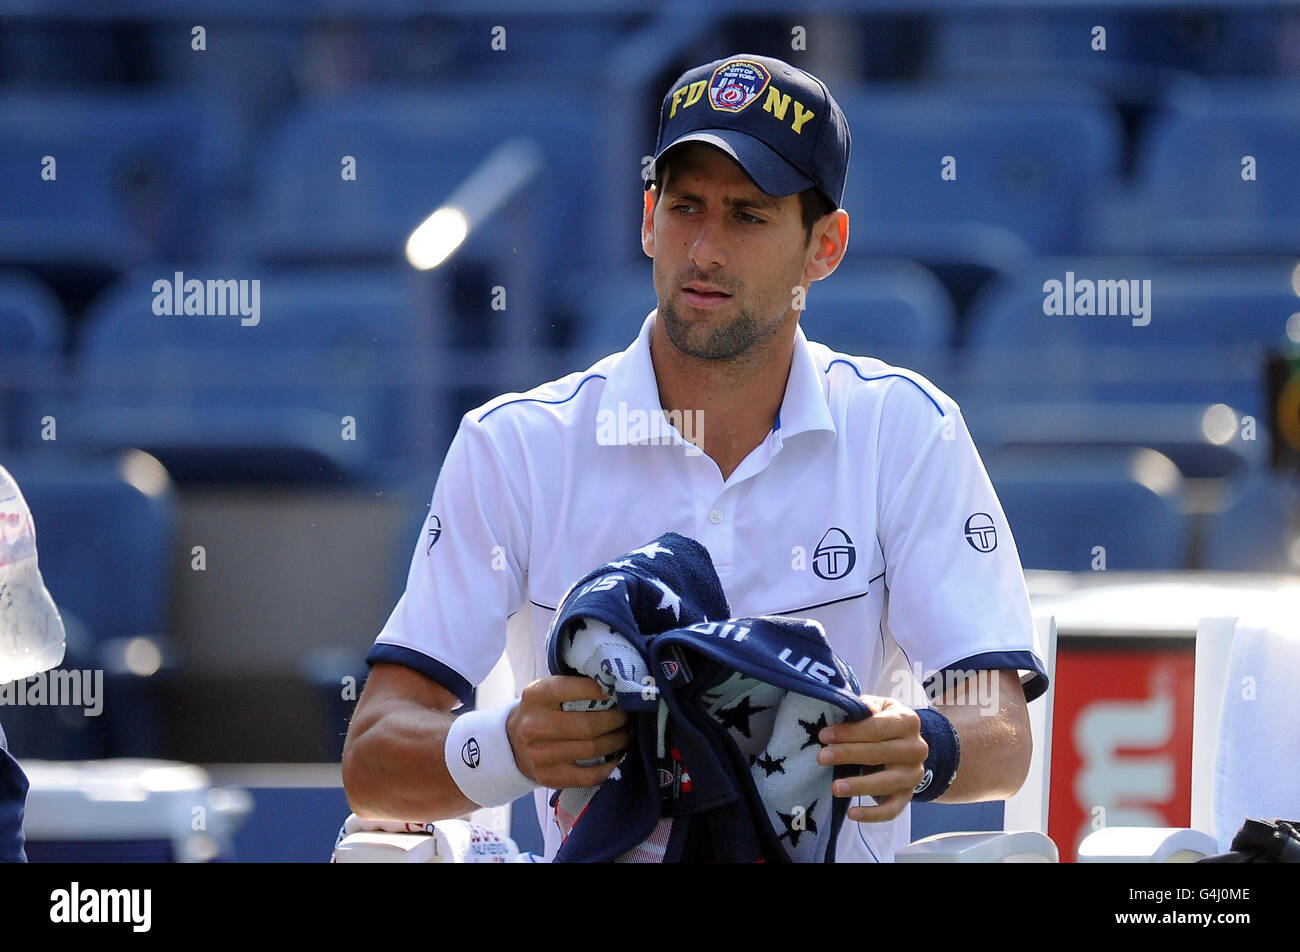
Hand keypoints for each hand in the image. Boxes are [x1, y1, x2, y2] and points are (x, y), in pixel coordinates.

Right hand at [505, 676, 631, 788]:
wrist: (512, 743)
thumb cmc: (542, 711)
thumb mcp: (548, 690)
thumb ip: (575, 685)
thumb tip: (616, 684)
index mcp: (536, 695)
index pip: (577, 689)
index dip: (606, 691)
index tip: (623, 692)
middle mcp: (534, 725)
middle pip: (589, 724)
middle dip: (618, 720)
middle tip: (630, 716)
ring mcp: (540, 754)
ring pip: (592, 749)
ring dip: (618, 741)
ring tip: (628, 733)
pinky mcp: (548, 777)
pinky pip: (589, 776)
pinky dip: (610, 767)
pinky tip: (619, 757)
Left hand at [816, 695, 927, 821]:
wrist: (906, 744)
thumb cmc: (883, 722)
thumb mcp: (878, 707)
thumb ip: (866, 707)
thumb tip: (858, 710)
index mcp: (908, 722)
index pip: (876, 727)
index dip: (849, 732)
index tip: (824, 735)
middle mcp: (916, 748)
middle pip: (879, 753)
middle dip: (847, 755)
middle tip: (822, 757)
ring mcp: (914, 774)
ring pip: (886, 783)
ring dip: (859, 786)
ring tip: (835, 787)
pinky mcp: (908, 795)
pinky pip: (892, 809)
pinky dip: (873, 815)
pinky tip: (852, 814)